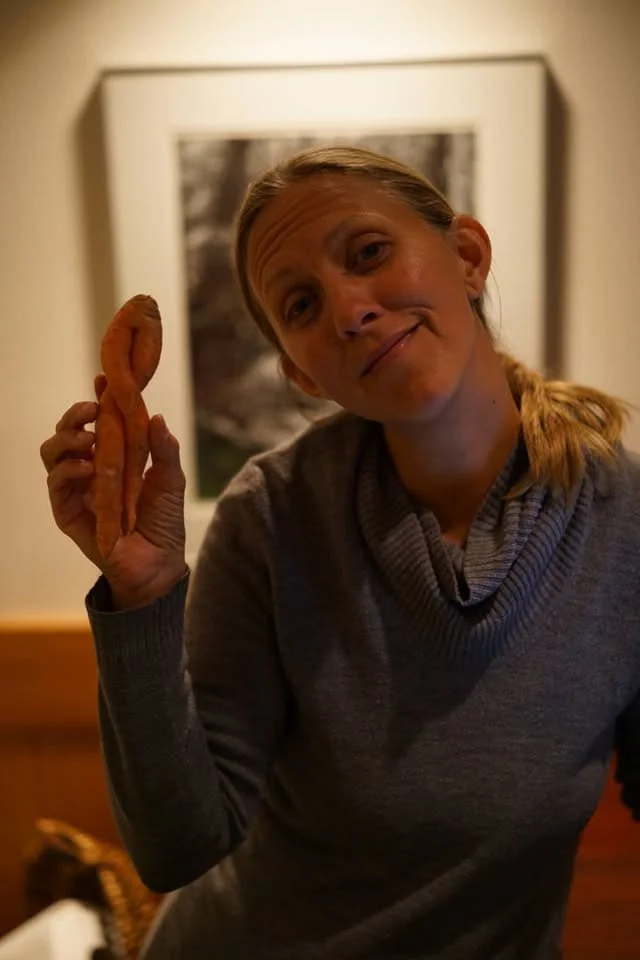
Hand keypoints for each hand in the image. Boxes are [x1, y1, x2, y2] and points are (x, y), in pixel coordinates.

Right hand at [40, 374, 187, 607]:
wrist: (159, 563)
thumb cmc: (164, 521)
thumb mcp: (171, 480)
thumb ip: (164, 449)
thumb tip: (156, 416)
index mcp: (110, 458)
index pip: (93, 423)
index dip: (93, 401)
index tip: (102, 381)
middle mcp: (88, 470)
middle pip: (65, 433)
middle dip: (73, 416)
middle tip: (92, 408)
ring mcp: (74, 490)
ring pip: (51, 453)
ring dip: (66, 439)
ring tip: (87, 438)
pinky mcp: (66, 512)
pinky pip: (56, 483)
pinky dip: (69, 469)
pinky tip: (89, 466)